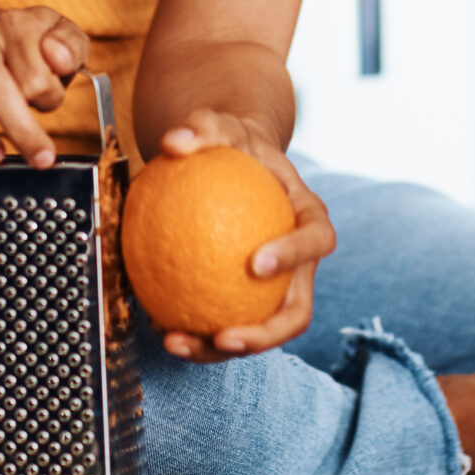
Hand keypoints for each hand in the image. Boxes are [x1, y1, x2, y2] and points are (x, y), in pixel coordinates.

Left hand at [156, 109, 335, 362]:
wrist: (233, 162)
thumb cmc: (233, 144)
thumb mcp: (220, 125)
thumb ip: (201, 127)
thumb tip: (174, 142)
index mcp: (309, 217)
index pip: (317, 239)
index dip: (294, 256)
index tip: (254, 264)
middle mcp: (300, 262)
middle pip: (298, 309)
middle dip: (265, 334)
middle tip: (224, 337)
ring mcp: (277, 287)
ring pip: (260, 330)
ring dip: (222, 349)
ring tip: (176, 342)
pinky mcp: (247, 300)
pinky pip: (224, 321)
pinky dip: (195, 332)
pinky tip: (157, 326)